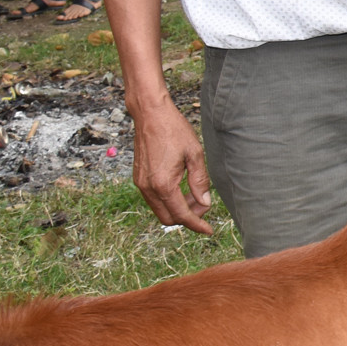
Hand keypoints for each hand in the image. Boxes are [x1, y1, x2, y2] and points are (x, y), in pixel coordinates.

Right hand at [128, 98, 214, 234]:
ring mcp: (141, 184)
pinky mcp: (138, 178)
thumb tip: (205, 203)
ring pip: (160, 210)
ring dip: (178, 208)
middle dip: (188, 217)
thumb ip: (199, 181)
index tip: (208, 230)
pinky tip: (182, 188)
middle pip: (168, 218)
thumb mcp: (194, 155)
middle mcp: (148, 188)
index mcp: (163, 184)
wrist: (150, 115)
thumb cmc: (174, 130)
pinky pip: (153, 199)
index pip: (182, 215)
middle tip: (204, 205)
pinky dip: (168, 200)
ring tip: (195, 194)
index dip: (197, 225)